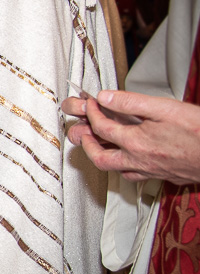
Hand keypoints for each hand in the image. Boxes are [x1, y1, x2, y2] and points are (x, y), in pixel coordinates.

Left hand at [63, 90, 199, 184]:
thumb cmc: (199, 131)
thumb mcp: (164, 108)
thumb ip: (131, 103)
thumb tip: (105, 97)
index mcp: (136, 142)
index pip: (101, 128)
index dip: (92, 113)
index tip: (93, 103)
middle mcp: (140, 161)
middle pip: (100, 159)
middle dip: (87, 144)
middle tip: (84, 132)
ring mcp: (152, 171)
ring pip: (117, 171)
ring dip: (104, 157)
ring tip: (101, 144)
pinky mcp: (164, 176)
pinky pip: (135, 176)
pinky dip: (125, 167)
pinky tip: (129, 158)